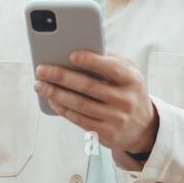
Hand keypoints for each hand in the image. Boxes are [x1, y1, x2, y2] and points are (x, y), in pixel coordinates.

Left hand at [34, 51, 157, 165]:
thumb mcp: (130, 74)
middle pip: (89, 87)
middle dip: (62, 77)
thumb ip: (112, 60)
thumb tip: (84, 48)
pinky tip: (52, 100)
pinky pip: (79, 119)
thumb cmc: (129, 92)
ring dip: (56, 94)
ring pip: (80, 104)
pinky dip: (63, 109)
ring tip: (40, 85)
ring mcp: (116, 118)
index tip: (71, 55)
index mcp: (132, 80)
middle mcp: (126, 100)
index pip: (111, 68)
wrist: (143, 127)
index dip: (91, 61)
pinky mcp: (106, 133)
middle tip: (42, 70)